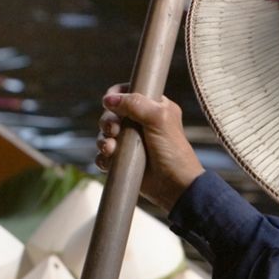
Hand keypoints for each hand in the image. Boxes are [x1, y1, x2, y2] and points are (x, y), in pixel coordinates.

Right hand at [97, 84, 204, 210]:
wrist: (175, 186)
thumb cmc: (174, 152)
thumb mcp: (159, 119)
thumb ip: (135, 104)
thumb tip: (109, 99)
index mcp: (153, 107)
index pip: (129, 92)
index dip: (117, 95)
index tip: (110, 102)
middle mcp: (140, 123)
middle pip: (111, 113)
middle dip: (108, 121)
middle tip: (114, 130)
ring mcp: (130, 142)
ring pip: (105, 134)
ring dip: (103, 140)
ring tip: (111, 149)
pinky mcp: (123, 160)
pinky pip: (104, 155)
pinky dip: (103, 158)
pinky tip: (110, 160)